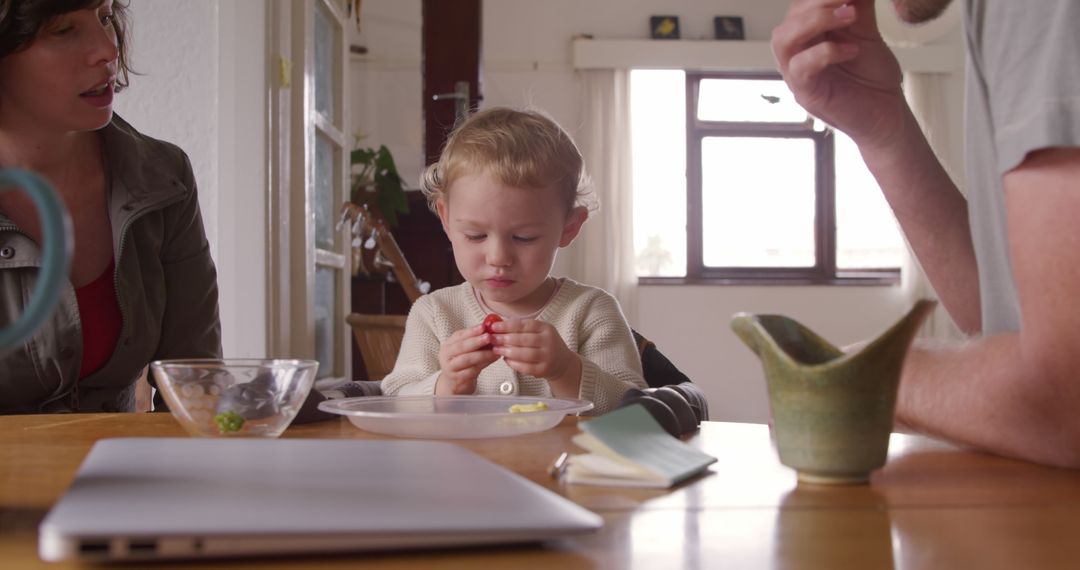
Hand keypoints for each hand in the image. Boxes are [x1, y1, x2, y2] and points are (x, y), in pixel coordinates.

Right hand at [435, 324, 499, 394]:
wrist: (454, 383)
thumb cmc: (463, 363)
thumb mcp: (465, 350)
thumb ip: (475, 339)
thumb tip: (490, 328)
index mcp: (448, 345)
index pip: (459, 335)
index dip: (472, 331)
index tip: (484, 326)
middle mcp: (446, 355)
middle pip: (461, 347)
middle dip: (476, 341)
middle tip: (489, 337)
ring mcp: (451, 368)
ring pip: (467, 359)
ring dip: (483, 354)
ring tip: (495, 351)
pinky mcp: (458, 379)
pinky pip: (472, 370)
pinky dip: (484, 364)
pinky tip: (492, 359)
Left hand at [491, 318, 581, 385]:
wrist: (562, 363)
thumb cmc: (544, 345)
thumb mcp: (539, 332)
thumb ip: (521, 328)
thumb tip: (498, 325)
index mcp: (546, 328)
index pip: (525, 325)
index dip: (508, 325)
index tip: (494, 326)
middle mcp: (549, 341)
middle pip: (524, 339)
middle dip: (505, 338)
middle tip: (492, 338)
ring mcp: (548, 356)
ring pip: (524, 354)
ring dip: (507, 351)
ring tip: (496, 349)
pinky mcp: (544, 370)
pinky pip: (526, 367)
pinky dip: (513, 363)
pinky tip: (506, 360)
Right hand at [771, 0, 905, 148]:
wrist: (885, 113)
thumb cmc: (872, 76)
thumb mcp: (866, 30)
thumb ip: (857, 5)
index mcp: (808, 34)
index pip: (800, 4)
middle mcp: (797, 52)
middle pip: (789, 18)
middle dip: (819, 2)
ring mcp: (797, 73)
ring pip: (783, 39)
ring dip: (815, 21)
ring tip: (849, 15)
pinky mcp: (805, 93)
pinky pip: (800, 67)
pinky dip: (825, 52)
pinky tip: (852, 50)